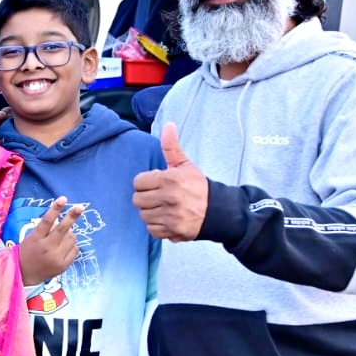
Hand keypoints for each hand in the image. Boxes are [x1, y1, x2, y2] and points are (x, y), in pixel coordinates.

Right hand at [17, 197, 83, 285]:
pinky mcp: (64, 265)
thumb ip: (45, 230)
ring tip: (62, 237)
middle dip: (72, 216)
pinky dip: (72, 245)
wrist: (23, 275)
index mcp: (36, 239)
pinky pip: (75, 250)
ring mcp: (57, 258)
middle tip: (80, 207)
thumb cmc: (26, 252)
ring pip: (72, 238)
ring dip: (70, 234)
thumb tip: (64, 222)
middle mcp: (47, 248)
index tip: (63, 199)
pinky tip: (65, 247)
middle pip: (62, 229)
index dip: (56, 208)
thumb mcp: (31, 238)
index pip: (47, 221)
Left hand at [131, 122, 206, 241]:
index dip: (146, 182)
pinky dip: (157, 226)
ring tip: (163, 208)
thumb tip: (168, 125)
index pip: (138, 182)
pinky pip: (151, 230)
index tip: (156, 183)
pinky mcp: (172, 231)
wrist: (218, 211)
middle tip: (158, 196)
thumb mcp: (185, 165)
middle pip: (137, 200)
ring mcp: (170, 216)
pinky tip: (166, 219)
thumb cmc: (198, 186)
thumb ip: (171, 147)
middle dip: (146, 197)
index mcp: (169, 179)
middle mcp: (168, 198)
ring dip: (151, 212)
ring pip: (143, 215)